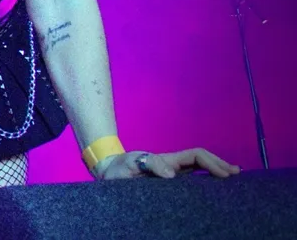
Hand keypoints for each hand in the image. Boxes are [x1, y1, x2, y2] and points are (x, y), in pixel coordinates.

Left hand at [95, 148, 241, 179]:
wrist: (107, 172)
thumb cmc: (118, 169)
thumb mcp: (129, 164)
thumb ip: (149, 165)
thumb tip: (172, 174)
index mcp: (166, 160)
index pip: (195, 156)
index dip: (211, 162)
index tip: (224, 173)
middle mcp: (172, 165)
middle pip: (201, 160)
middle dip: (219, 165)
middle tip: (236, 175)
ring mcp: (170, 173)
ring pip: (198, 169)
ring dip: (215, 171)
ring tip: (233, 178)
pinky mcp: (167, 183)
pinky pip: (190, 180)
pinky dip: (204, 181)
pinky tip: (213, 188)